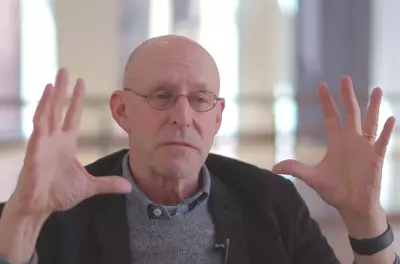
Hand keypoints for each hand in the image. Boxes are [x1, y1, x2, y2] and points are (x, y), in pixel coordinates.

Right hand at [10, 68, 131, 216]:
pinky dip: (38, 123)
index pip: (72, 116)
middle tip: (64, 70)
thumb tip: (129, 186)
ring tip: (52, 83)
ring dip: (48, 101)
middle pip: (57, 110)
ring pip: (45, 117)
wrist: (41, 208)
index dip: (75, 99)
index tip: (80, 82)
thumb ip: (108, 183)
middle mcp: (53, 140)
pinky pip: (36, 136)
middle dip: (61, 90)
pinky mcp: (33, 156)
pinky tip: (41, 112)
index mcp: (66, 143)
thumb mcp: (89, 186)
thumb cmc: (59, 194)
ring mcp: (42, 146)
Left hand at [272, 76, 395, 216]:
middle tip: (345, 78)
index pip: (331, 116)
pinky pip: (382, 141)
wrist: (352, 206)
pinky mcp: (376, 158)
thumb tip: (274, 168)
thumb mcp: (312, 178)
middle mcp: (351, 140)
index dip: (327, 102)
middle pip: (350, 113)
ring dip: (373, 106)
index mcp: (336, 142)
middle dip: (347, 96)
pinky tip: (390, 117)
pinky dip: (386, 130)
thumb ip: (295, 169)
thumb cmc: (334, 190)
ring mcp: (365, 147)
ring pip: (370, 122)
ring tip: (376, 89)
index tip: (322, 85)